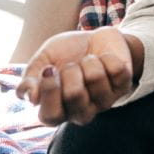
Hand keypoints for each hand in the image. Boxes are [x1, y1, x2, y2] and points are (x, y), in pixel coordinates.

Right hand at [15, 27, 134, 125]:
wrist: (94, 37)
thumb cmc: (64, 53)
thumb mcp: (42, 61)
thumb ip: (30, 79)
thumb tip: (31, 97)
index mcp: (56, 111)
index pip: (50, 116)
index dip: (49, 90)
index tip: (49, 69)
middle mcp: (80, 113)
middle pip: (74, 94)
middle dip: (71, 70)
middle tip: (72, 64)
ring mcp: (104, 102)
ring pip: (95, 78)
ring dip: (90, 61)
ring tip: (89, 61)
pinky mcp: (123, 87)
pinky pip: (116, 69)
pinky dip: (108, 56)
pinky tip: (105, 59)